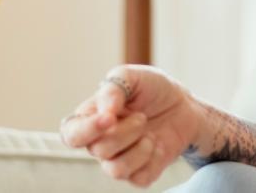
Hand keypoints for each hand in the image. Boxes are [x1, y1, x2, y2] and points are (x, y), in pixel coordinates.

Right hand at [59, 65, 205, 187]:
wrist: (184, 104)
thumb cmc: (152, 88)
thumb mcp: (133, 76)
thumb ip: (114, 88)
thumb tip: (105, 112)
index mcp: (91, 118)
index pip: (71, 134)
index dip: (86, 130)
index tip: (109, 118)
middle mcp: (100, 142)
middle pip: (98, 150)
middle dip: (124, 132)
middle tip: (142, 117)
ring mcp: (119, 159)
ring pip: (115, 170)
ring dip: (138, 148)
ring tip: (150, 132)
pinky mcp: (140, 173)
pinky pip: (139, 179)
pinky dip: (153, 160)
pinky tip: (158, 145)